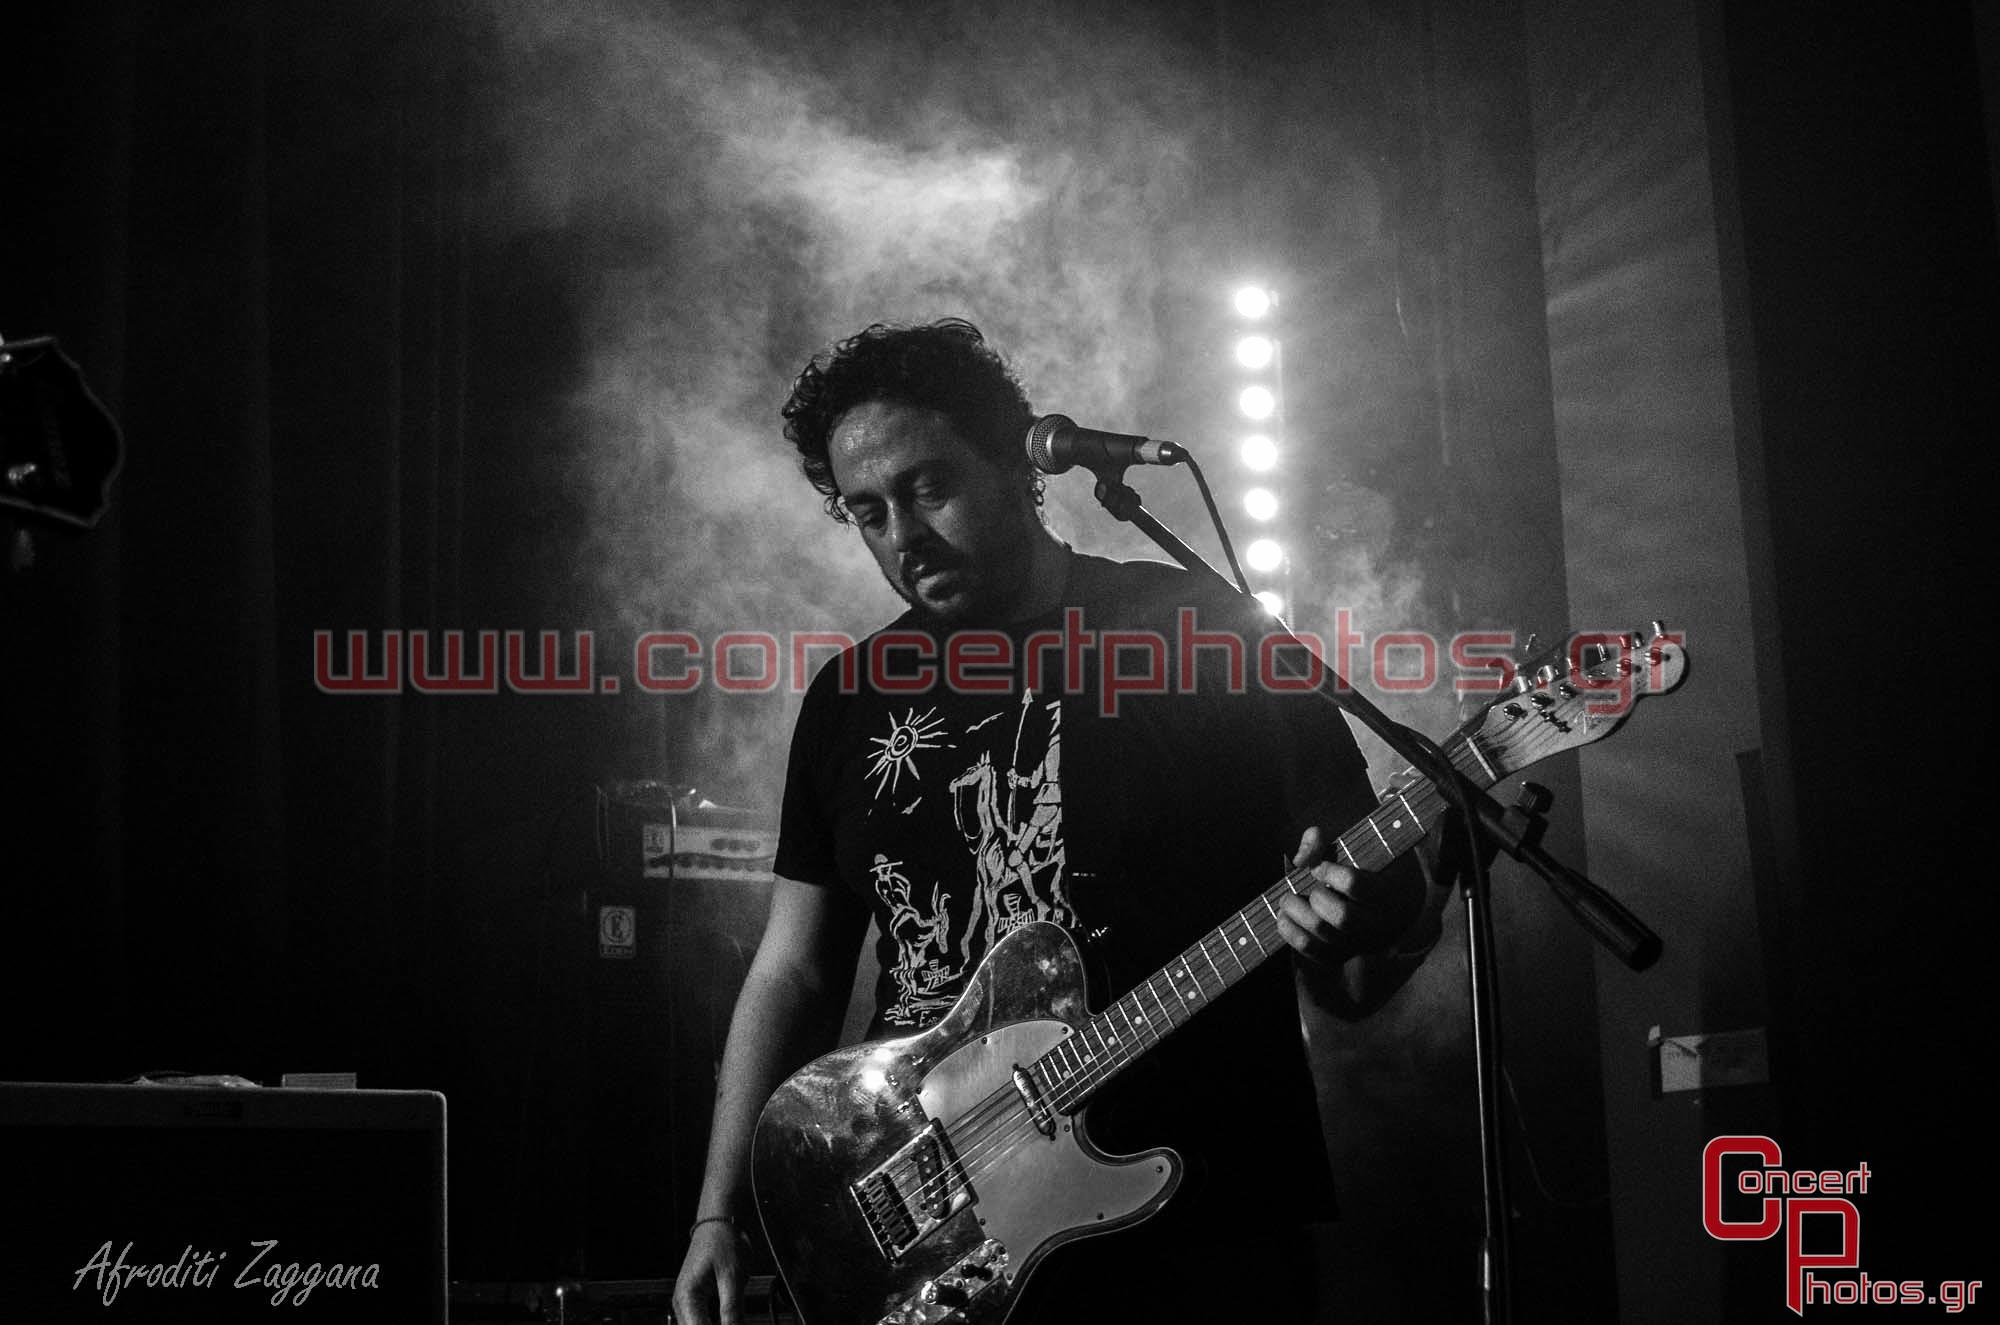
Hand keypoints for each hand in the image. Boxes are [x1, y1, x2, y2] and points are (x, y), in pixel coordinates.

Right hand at [673, 1220, 744, 1324]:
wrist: (718, 1225)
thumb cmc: (723, 1243)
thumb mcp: (733, 1275)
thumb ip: (732, 1307)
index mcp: (687, 1297)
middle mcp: (681, 1304)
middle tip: (737, 1321)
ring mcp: (686, 1304)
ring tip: (735, 1319)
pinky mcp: (694, 1303)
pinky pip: (702, 1321)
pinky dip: (716, 1322)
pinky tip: (730, 1320)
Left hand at [1274, 826, 1425, 965]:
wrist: (1390, 900)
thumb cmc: (1364, 866)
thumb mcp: (1353, 845)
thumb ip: (1321, 841)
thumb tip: (1301, 860)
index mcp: (1388, 892)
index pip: (1355, 885)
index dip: (1330, 872)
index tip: (1319, 867)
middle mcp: (1379, 924)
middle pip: (1342, 917)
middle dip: (1316, 897)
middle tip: (1306, 886)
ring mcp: (1361, 944)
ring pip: (1324, 935)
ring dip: (1297, 914)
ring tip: (1287, 899)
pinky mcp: (1342, 955)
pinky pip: (1314, 952)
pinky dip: (1291, 934)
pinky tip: (1284, 917)